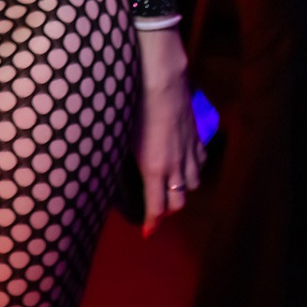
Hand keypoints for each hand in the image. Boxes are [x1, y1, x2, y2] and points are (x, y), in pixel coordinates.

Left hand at [133, 27, 203, 235]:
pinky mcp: (196, 134)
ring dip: (182, 191)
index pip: (158, 208)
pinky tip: (185, 164)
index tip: (146, 233)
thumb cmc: (132, 100)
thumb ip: (118, 156)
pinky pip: (200, 161)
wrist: (159, 73)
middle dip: (167, 211)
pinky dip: (194, 169)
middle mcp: (176, 164)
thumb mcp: (119, 133)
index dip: (153, 224)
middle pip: (179, 201)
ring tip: (169, 189)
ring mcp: (189, 149)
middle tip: (154, 210)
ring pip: (193, 183)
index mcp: (155, 167)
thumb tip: (106, 165)